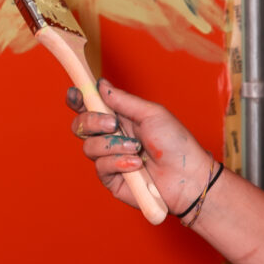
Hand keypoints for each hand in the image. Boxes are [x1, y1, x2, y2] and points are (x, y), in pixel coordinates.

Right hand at [67, 80, 215, 217]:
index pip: (90, 107)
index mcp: (120, 118)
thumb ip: (124, 101)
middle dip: (92, 122)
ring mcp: (110, 159)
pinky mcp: (112, 179)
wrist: (187, 176)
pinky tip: (136, 165)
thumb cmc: (176, 144)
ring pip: (89, 147)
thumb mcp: (152, 114)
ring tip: (136, 148)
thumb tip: (101, 85)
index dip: (78, 99)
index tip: (75, 94)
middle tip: (113, 124)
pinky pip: (101, 167)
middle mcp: (111, 137)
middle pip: (80, 126)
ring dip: (113, 145)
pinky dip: (119, 162)